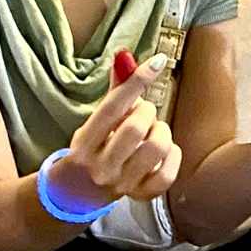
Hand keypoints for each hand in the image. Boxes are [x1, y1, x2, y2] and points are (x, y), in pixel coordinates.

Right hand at [60, 50, 181, 204]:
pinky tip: (165, 151)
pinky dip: (173, 156)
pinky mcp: (141, 195)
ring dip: (161, 132)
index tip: (158, 62)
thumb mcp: (96, 121)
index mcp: (85, 143)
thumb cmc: (91, 148)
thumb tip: (125, 55)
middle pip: (135, 128)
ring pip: (155, 148)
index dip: (137, 81)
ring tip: (154, 131)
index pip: (113, 107)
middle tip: (143, 113)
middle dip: (146, 112)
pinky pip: (167, 175)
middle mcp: (101, 166)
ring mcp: (121, 184)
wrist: (77, 194)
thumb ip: (115, 90)